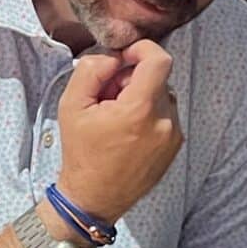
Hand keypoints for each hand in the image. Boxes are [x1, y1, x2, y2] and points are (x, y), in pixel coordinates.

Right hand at [54, 40, 181, 226]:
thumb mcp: (71, 105)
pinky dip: (149, 115)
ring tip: (118, 119)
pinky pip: (166, 115)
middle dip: (133, 79)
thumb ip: (92, 70)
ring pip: (162, 96)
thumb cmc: (81, 152)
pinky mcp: (175, 146)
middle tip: (109, 98)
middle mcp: (163, 122)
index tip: (124, 58)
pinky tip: (129, 134)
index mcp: (139, 110)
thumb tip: (114, 57)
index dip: (141, 50)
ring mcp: (173, 136)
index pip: (159, 59)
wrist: (94, 197)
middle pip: (157, 78)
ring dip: (142, 97)